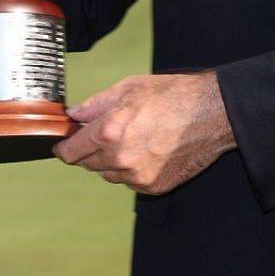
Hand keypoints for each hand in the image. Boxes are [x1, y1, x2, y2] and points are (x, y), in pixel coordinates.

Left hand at [53, 73, 236, 194]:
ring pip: (109, 174)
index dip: (64, 147)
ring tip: (136, 138)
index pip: (70, 152)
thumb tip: (73, 116)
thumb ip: (95, 105)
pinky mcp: (153, 187)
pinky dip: (133, 170)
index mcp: (109, 132)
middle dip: (91, 150)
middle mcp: (120, 159)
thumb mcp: (129, 88)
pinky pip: (131, 181)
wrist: (212, 114)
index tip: (63, 144)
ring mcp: (137, 176)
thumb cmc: (173, 96)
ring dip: (113, 161)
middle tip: (109, 132)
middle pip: (87, 164)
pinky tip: (150, 150)